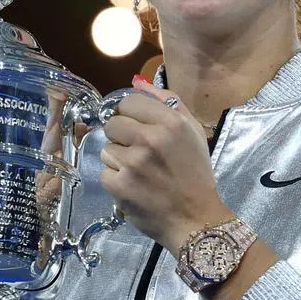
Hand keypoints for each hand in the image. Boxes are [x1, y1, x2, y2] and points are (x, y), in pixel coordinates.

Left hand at [98, 79, 232, 255]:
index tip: (139, 129)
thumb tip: (136, 81)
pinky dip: (116, 181)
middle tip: (139, 153)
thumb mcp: (192, 131)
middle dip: (122, 137)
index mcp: (170, 122)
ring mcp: (133, 163)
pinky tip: (134, 187)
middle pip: (113, 124)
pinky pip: (104, 172)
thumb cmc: (195, 173)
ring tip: (139, 173)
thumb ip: (167, 102)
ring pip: (106, 149)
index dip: (131, 116)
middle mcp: (151, 138)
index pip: (128, 102)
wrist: (196, 218)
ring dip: (119, 160)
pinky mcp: (119, 185)